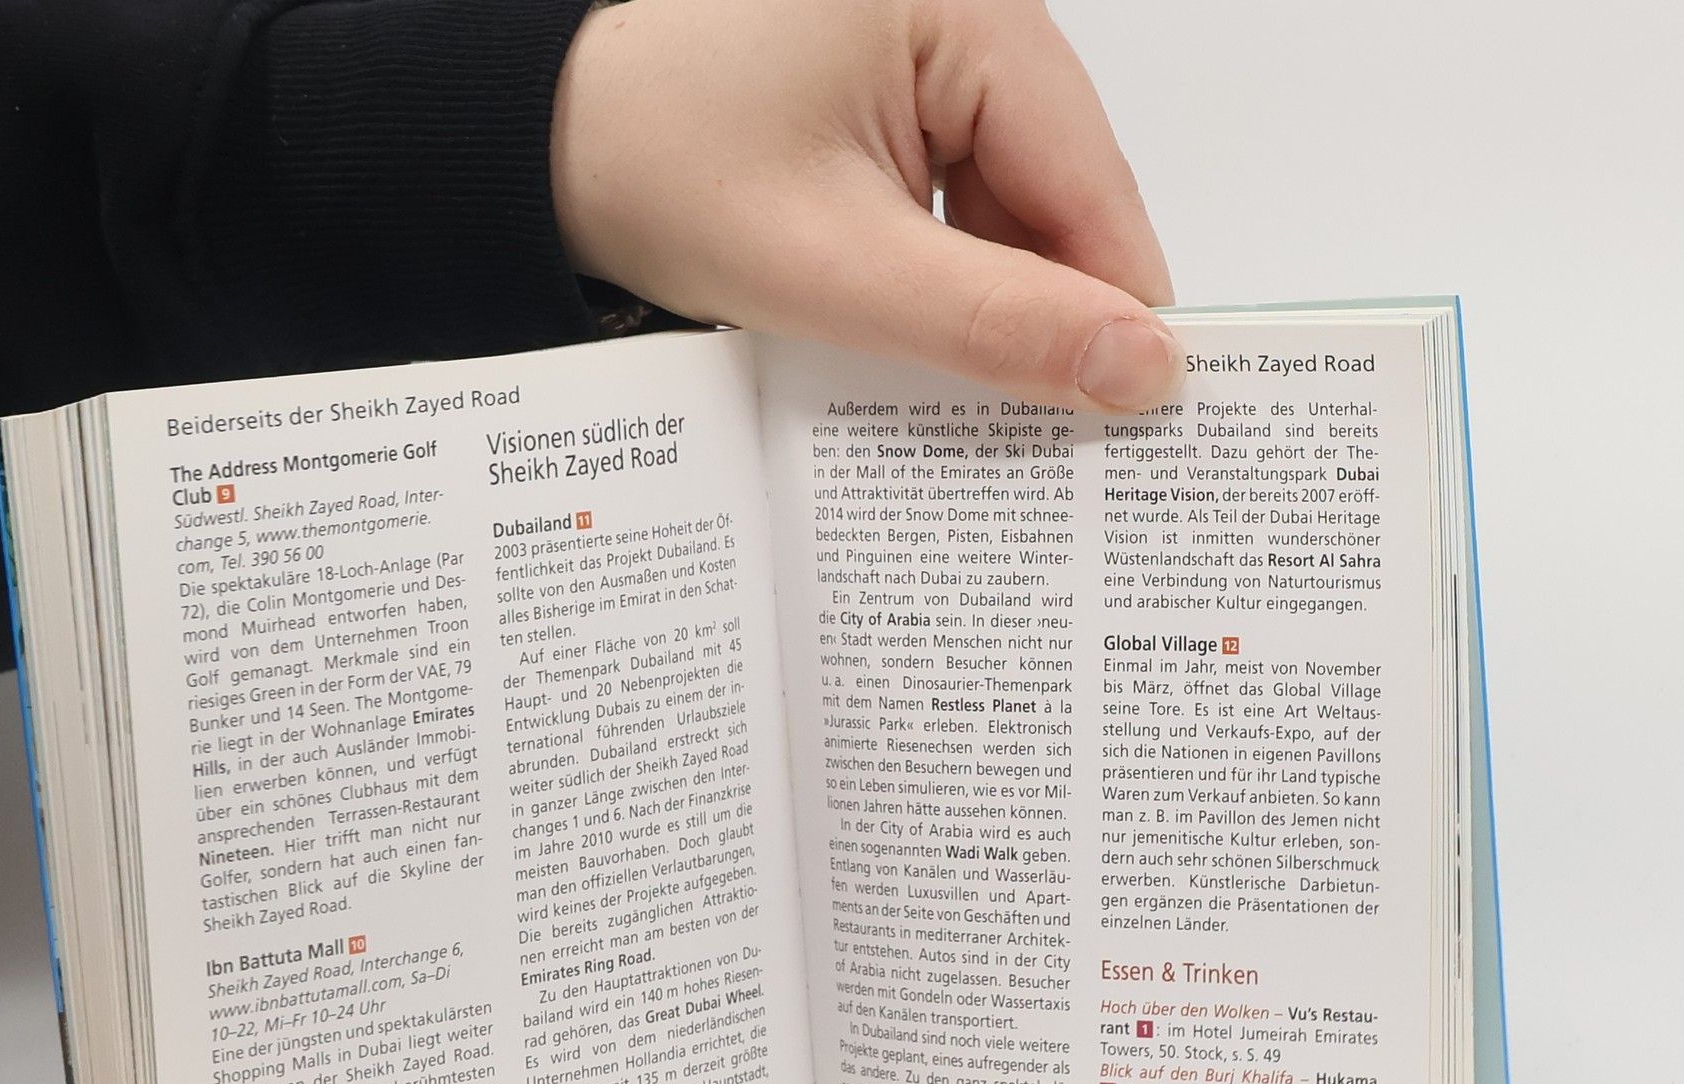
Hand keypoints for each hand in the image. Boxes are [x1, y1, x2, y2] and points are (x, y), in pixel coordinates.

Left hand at [553, 0, 1178, 411]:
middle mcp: (967, 8)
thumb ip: (994, 324)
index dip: (1121, 306)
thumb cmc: (660, 170)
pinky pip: (960, 196)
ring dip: (995, 303)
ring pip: (1011, 205)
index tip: (1144, 420)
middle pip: (1060, 193)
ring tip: (972, 396)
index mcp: (970, 4)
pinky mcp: (896, 90)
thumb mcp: (838, 266)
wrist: (539, 143)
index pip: (1094, 180)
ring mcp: (931, 46)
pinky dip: (950, 274)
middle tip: (1055, 440)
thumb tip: (1142, 370)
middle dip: (1050, 312)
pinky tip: (926, 340)